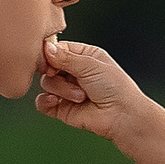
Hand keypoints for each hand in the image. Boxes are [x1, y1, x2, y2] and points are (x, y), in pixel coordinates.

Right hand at [35, 36, 149, 138]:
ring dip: (62, 89)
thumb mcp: (90, 65)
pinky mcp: (62, 108)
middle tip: (66, 78)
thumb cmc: (114, 87)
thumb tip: (45, 47)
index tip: (52, 61)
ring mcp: (67, 91)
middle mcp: (74, 72)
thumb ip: (66, 57)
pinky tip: (55, 101)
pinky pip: (42, 102)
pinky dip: (45, 101)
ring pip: (46, 83)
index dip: (50, 54)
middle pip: (49, 66)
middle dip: (56, 74)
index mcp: (84, 56)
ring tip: (81, 97)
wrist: (122, 116)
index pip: (58, 49)